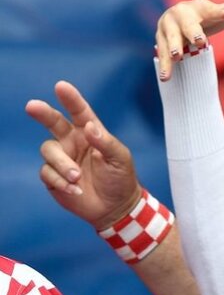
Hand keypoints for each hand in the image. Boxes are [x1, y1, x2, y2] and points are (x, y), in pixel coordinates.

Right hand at [25, 82, 141, 230]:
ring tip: (77, 178)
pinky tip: (76, 191)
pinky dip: (60, 182)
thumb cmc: (120, 179)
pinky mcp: (53, 176)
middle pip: (52, 122)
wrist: (115, 208)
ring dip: (62, 164)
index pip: (79, 112)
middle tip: (32, 106)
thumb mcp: (120, 159)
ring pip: (48, 151)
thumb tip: (89, 127)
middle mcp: (72, 142)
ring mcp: (61, 158)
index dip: (71, 99)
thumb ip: (106, 142)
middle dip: (43, 113)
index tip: (61, 86)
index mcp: (89, 133)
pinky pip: (47, 173)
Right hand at [155, 0, 223, 79]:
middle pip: (189, 23)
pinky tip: (165, 77)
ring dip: (174, 46)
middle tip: (200, 41)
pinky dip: (164, 65)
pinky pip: (162, 54)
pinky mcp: (160, 40)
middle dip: (194, 31)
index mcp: (201, 7)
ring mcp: (169, 26)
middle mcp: (183, 14)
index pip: (212, 10)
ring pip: (171, 38)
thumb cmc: (208, 18)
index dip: (221, 12)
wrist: (178, 22)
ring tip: (178, 56)